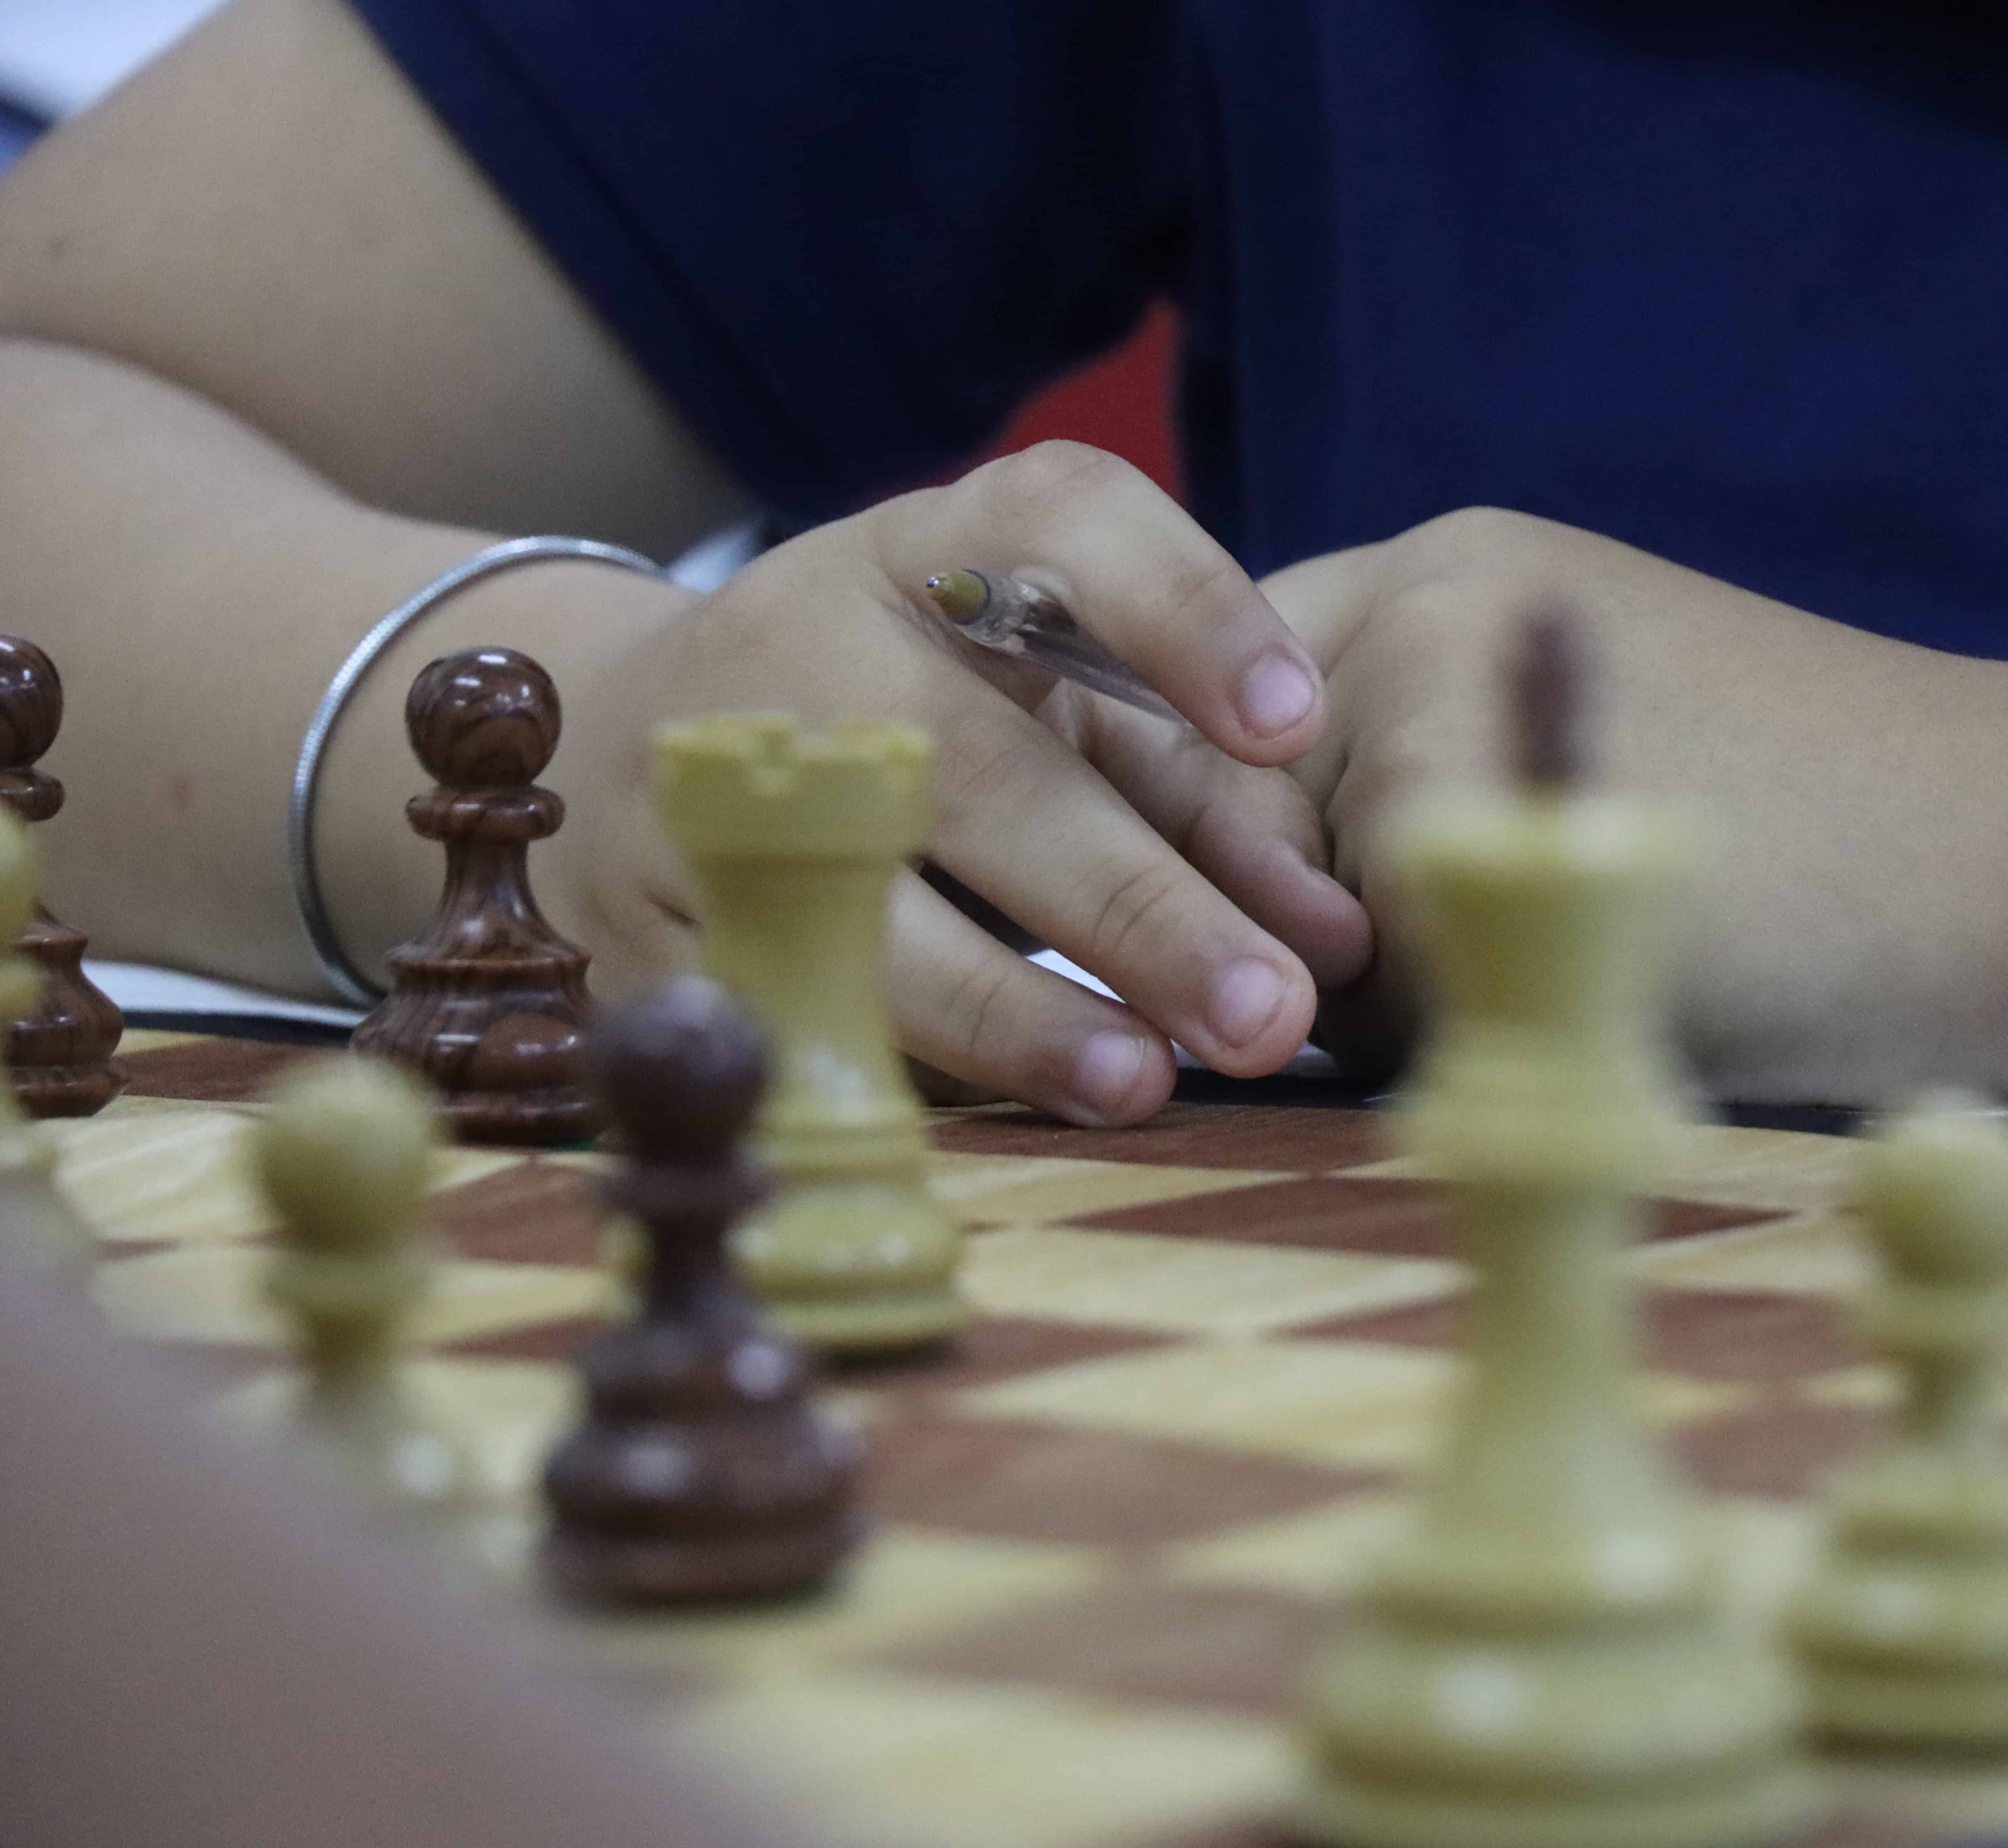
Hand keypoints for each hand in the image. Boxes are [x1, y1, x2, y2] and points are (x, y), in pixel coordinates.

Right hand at [538, 443, 1374, 1123]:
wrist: (626, 749)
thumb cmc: (920, 727)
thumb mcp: (1052, 714)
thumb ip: (1200, 806)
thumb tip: (1332, 939)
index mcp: (926, 553)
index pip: (1061, 518)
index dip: (1185, 608)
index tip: (1289, 723)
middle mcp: (809, 638)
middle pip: (979, 766)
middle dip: (1139, 903)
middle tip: (1272, 1008)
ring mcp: (705, 780)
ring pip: (871, 904)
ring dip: (1023, 1008)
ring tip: (1148, 1081)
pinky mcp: (649, 920)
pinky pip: (788, 1008)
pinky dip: (905, 1073)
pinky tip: (1002, 1119)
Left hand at [1260, 508, 2007, 1105]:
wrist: (1996, 861)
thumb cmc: (1814, 847)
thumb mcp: (1593, 742)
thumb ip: (1418, 771)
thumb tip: (1261, 910)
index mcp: (1447, 569)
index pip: (1228, 708)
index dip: (1251, 836)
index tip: (1318, 920)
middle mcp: (1414, 601)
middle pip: (1232, 816)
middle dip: (1306, 928)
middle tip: (1488, 960)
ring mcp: (1428, 689)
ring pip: (1288, 919)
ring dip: (1385, 1000)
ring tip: (1578, 972)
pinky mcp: (1459, 805)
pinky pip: (1363, 987)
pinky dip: (1449, 1040)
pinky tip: (1598, 1005)